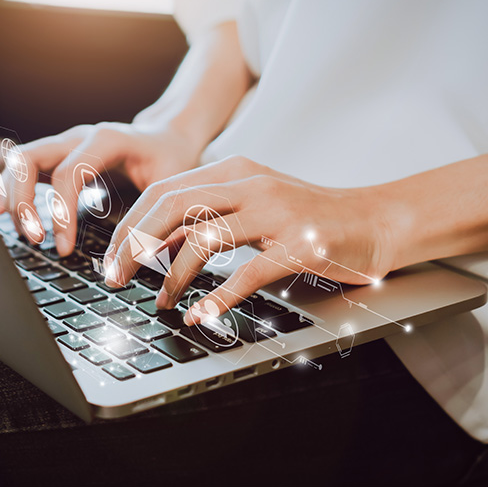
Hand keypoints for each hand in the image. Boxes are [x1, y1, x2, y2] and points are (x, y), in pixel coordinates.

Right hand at [0, 122, 204, 255]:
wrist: (167, 137)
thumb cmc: (170, 160)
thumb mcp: (171, 185)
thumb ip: (154, 216)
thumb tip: (138, 259)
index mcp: (106, 140)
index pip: (68, 173)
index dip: (61, 212)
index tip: (64, 248)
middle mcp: (78, 137)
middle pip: (28, 158)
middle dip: (22, 200)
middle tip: (34, 238)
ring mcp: (64, 144)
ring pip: (19, 161)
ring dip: (13, 197)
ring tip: (26, 233)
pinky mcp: (58, 157)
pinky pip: (24, 169)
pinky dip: (12, 190)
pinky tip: (8, 215)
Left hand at [105, 156, 396, 324]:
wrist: (376, 219)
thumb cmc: (308, 216)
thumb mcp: (251, 205)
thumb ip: (206, 217)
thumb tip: (154, 240)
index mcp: (234, 170)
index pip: (164, 190)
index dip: (130, 225)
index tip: (111, 258)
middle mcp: (251, 184)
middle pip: (173, 205)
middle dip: (136, 244)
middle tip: (116, 278)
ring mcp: (277, 213)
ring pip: (204, 238)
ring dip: (173, 276)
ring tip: (162, 303)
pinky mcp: (301, 245)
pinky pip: (246, 273)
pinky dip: (216, 297)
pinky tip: (200, 315)